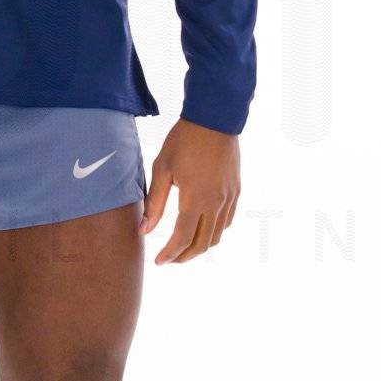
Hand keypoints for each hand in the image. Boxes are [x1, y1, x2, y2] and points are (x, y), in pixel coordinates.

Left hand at [140, 119, 240, 263]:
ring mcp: (229, 198)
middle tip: (169, 259)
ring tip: (184, 247)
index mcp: (196, 199)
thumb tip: (144, 230)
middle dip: (184, 256)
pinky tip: (202, 228)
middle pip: (202, 243)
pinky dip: (214, 232)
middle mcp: (216, 203)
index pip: (182, 239)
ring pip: (217, 235)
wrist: (214, 119)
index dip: (170, 254)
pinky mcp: (235, 191)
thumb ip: (154, 203)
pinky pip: (227, 221)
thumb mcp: (162, 169)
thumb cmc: (184, 141)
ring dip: (200, 246)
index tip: (159, 262)